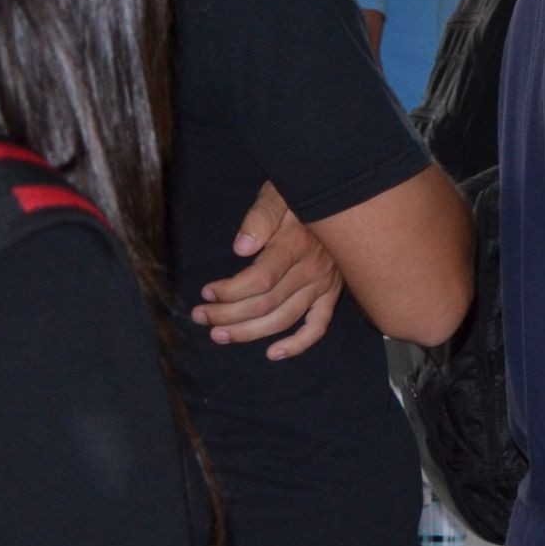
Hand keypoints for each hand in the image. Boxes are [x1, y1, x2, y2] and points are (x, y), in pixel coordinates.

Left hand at [194, 181, 342, 359]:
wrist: (345, 196)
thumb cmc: (303, 193)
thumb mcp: (280, 192)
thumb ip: (261, 216)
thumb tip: (242, 247)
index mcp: (297, 245)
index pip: (259, 280)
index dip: (229, 292)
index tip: (206, 292)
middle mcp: (313, 269)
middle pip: (266, 304)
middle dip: (227, 315)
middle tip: (200, 316)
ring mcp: (325, 284)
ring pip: (285, 319)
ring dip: (249, 332)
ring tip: (219, 335)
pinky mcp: (332, 293)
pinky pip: (318, 325)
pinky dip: (298, 344)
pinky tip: (273, 353)